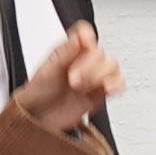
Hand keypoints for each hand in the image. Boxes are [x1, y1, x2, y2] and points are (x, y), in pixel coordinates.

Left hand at [9, 22, 123, 131]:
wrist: (38, 120)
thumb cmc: (37, 95)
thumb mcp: (45, 72)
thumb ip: (62, 55)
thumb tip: (76, 39)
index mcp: (68, 51)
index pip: (84, 33)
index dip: (88, 37)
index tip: (85, 46)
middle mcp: (82, 61)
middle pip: (100, 52)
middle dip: (89, 67)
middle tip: (74, 80)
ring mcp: (93, 77)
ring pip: (112, 66)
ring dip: (100, 76)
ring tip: (84, 88)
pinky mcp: (100, 92)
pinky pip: (118, 83)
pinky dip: (116, 84)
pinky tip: (106, 89)